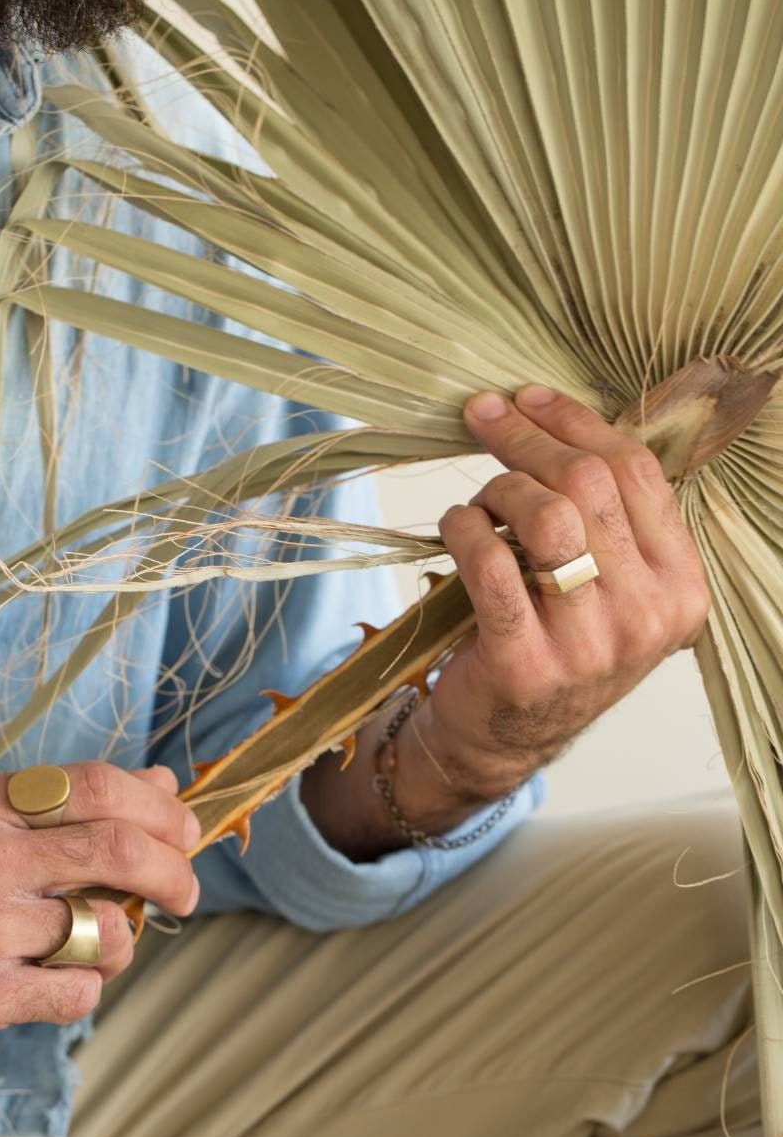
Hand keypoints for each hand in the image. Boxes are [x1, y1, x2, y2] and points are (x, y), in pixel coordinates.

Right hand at [0, 762, 198, 1076]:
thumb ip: (63, 808)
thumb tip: (160, 781)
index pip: (94, 784)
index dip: (158, 806)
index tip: (185, 830)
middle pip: (117, 848)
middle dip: (174, 871)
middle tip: (187, 892)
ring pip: (106, 928)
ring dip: (122, 942)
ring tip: (98, 948)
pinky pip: (79, 992)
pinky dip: (84, 991)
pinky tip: (54, 985)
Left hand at [399, 384, 710, 819]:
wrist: (504, 738)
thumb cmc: (553, 644)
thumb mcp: (608, 587)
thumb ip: (605, 518)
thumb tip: (553, 415)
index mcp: (678, 587)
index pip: (636, 473)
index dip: (576, 422)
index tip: (529, 397)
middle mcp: (644, 617)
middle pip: (589, 485)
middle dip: (526, 437)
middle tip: (483, 415)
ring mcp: (588, 645)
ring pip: (545, 517)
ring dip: (499, 488)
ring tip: (481, 501)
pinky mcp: (525, 663)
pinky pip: (490, 563)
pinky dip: (465, 528)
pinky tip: (457, 526)